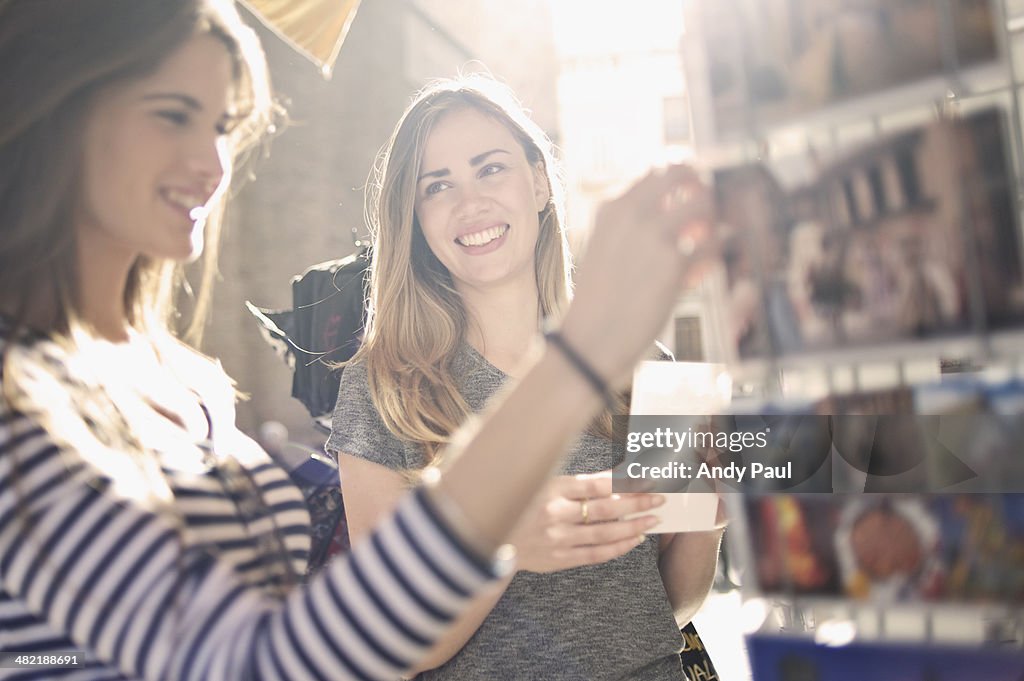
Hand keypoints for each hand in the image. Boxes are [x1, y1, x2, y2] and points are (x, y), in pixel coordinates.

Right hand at [509, 471, 664, 572]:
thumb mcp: (542, 482)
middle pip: (607, 508)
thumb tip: (614, 476)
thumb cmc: (520, 503)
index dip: (626, 481)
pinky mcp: (558, 558)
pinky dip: (618, 547)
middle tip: (659, 497)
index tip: (646, 477)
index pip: (597, 484)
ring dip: (634, 526)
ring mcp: (557, 538)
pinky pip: (596, 554)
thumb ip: (576, 482)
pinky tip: (634, 539)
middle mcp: (555, 513)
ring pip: (605, 533)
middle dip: (637, 502)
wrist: (489, 536)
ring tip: (653, 519)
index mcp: (551, 488)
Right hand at [560, 165, 715, 386]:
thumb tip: (678, 216)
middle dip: (701, 187)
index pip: (655, 172)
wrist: (591, 338)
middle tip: (706, 211)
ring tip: (706, 244)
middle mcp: (633, 213)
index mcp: (612, 208)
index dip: (681, 179)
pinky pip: (712, 244)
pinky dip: (713, 257)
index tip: (691, 193)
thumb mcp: (604, 249)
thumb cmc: (599, 301)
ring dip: (713, 221)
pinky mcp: (675, 261)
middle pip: (681, 172)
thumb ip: (633, 227)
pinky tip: (700, 273)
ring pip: (704, 202)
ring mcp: (654, 234)